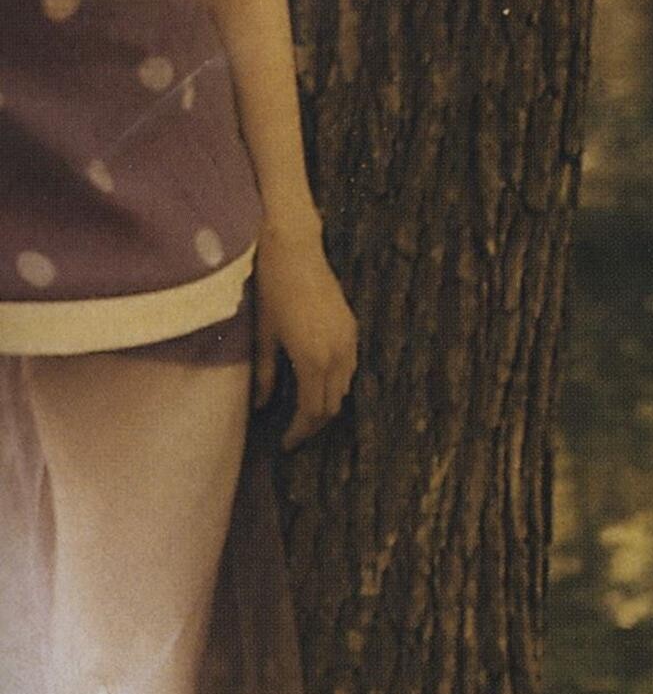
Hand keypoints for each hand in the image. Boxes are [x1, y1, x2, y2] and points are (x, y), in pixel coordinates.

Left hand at [254, 227, 358, 445]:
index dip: (299, 432)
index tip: (285, 444)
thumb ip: (264, 373)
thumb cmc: (271, 289)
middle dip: (314, 425)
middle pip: (332, 406)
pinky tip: (319, 383)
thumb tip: (260, 405)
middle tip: (295, 434)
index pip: (312, 411)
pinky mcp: (351, 330)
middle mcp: (336, 355)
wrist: (294, 250)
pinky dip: (336, 384)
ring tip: (306, 412)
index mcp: (312, 360)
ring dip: (327, 405)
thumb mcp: (264, 334)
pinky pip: (349, 369)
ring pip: (344, 389)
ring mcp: (348, 342)